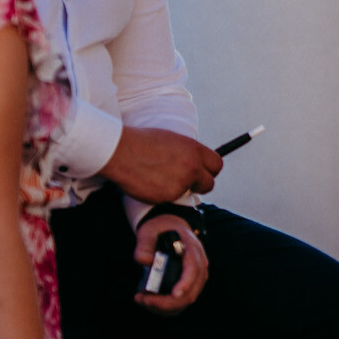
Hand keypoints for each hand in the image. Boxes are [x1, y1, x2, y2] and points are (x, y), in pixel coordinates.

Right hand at [99, 126, 221, 203]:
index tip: (201, 172)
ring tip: (160, 177)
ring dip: (179, 189)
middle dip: (199, 184)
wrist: (121, 151)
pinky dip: (164, 194)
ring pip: (189, 193)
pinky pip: (171, 199)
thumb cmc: (142, 141)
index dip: (209, 170)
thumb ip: (187, 152)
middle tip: (185, 181)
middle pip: (209, 184)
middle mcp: (191, 167)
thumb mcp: (172, 139)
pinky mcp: (167, 197)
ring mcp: (181, 183)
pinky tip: (151, 182)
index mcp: (194, 150)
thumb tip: (195, 163)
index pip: (217, 165)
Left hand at [132, 213, 208, 313]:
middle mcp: (199, 267)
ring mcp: (195, 279)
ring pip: (185, 302)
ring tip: (141, 299)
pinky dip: (164, 308)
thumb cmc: (161, 229)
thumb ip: (145, 243)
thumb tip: (144, 261)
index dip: (185, 283)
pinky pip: (180, 304)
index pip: (194, 270)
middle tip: (143, 299)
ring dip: (163, 307)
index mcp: (193, 250)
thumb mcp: (150, 230)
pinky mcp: (188, 287)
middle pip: (190, 293)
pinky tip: (147, 301)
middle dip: (167, 302)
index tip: (174, 294)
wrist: (169, 228)